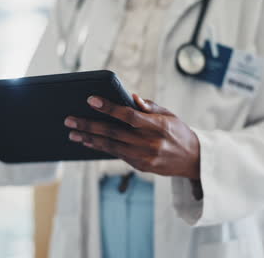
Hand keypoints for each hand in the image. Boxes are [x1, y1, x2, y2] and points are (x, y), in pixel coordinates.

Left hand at [64, 94, 200, 179]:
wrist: (193, 160)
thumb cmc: (179, 132)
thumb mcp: (169, 115)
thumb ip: (149, 107)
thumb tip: (130, 98)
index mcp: (158, 126)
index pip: (129, 115)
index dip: (109, 108)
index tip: (91, 100)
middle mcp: (150, 143)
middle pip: (114, 132)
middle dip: (89, 125)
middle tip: (70, 119)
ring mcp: (144, 157)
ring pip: (111, 146)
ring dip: (90, 139)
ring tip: (73, 132)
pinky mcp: (141, 166)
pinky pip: (116, 155)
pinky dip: (100, 148)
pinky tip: (88, 142)